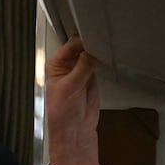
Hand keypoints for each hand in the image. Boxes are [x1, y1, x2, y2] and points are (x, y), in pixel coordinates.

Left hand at [45, 36, 99, 164]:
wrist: (75, 129)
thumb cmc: (62, 112)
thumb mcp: (70, 86)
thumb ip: (82, 67)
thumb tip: (90, 50)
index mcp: (55, 65)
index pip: (70, 45)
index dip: (82, 40)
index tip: (95, 35)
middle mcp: (66, 66)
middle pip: (81, 47)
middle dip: (91, 43)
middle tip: (104, 39)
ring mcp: (79, 70)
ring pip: (90, 54)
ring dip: (98, 50)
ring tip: (107, 46)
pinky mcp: (91, 76)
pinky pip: (98, 63)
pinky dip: (103, 59)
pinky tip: (108, 56)